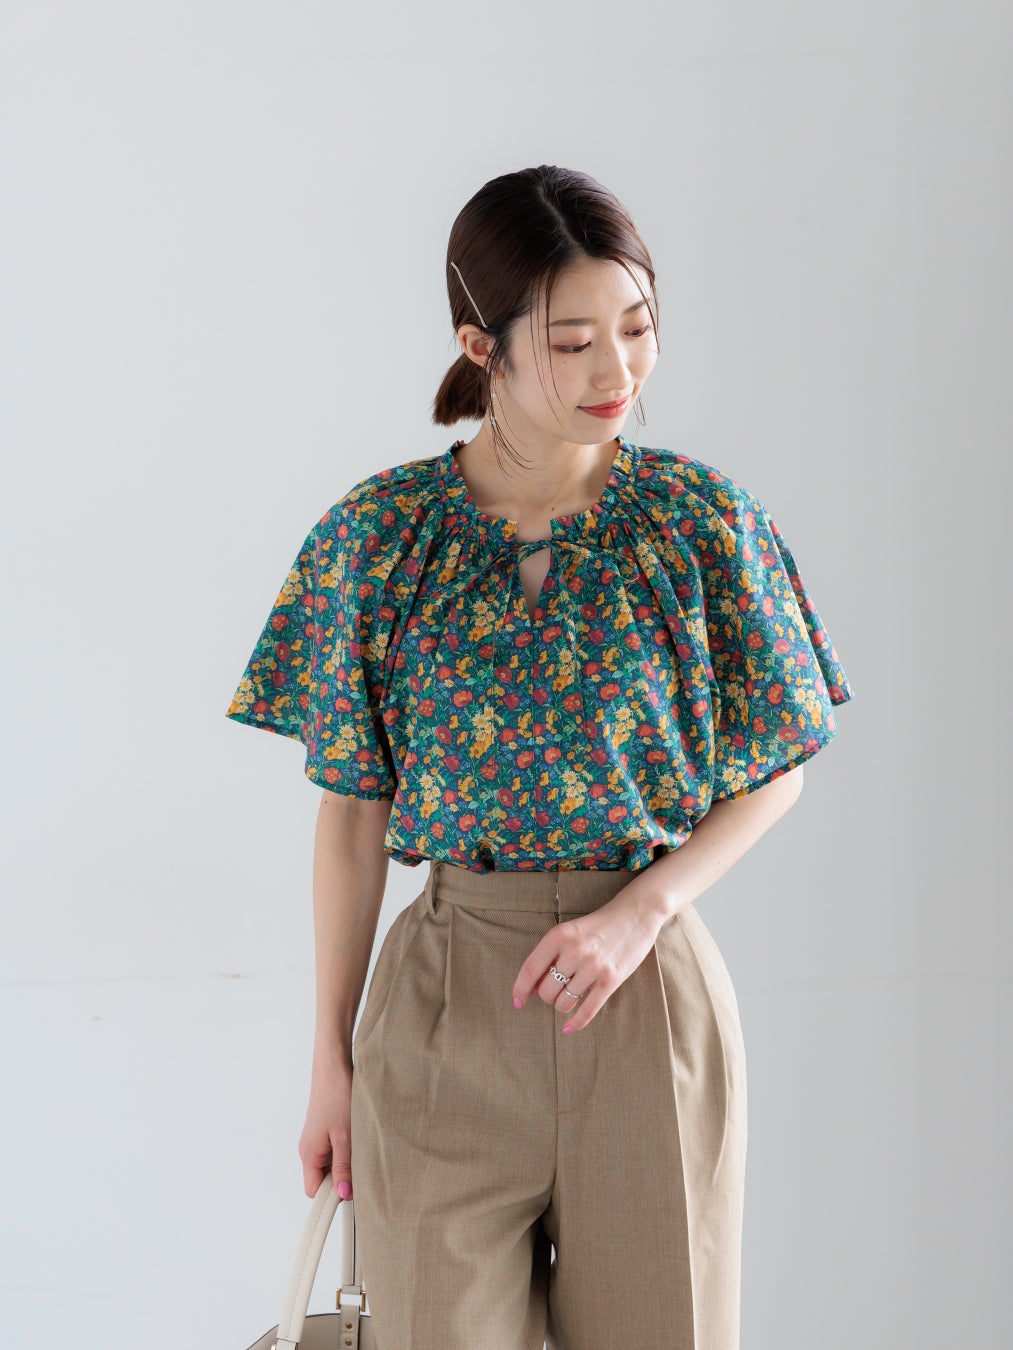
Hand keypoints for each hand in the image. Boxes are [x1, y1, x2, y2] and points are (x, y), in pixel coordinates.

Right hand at [300, 1051, 354, 1199]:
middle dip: (342, 1180)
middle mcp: (309, 1149)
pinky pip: (334, 1151)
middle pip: (323, 1180)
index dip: (331, 1197)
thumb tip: (342, 1196)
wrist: (334, 1065)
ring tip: (361, 1150)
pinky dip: (347, 1151)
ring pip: (331, 1165)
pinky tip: (358, 1140)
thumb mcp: (345, 1136)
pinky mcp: (325, 1130)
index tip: (352, 1194)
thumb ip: (343, 1167)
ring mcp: (317, 1139)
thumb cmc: (337, 1096)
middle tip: (361, 1169)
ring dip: (347, 1164)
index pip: (314, 1191)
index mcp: (309, 1154)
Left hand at [511, 889, 664, 1031]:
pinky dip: (576, 1023)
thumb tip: (532, 987)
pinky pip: (587, 1010)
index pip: (530, 969)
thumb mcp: (569, 932)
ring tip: (570, 997)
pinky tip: (568, 1028)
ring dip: (563, 1006)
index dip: (520, 989)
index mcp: (559, 935)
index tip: (518, 1002)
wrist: (635, 915)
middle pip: (546, 990)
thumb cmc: (597, 926)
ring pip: (564, 1002)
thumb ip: (550, 955)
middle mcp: (574, 951)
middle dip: (547, 997)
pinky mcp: (610, 979)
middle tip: (557, 991)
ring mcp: (593, 966)